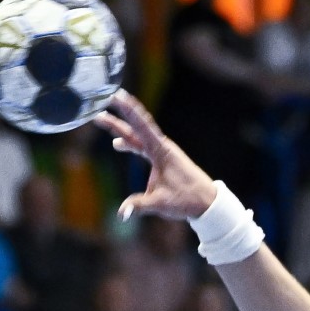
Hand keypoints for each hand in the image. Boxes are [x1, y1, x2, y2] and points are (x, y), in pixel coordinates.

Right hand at [97, 93, 219, 221]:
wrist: (207, 202)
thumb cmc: (187, 199)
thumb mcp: (161, 203)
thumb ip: (139, 206)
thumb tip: (122, 214)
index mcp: (162, 152)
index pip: (142, 126)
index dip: (129, 110)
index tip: (117, 96)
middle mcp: (161, 147)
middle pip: (137, 127)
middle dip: (121, 113)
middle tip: (106, 99)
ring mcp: (162, 153)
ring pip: (138, 136)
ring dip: (121, 128)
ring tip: (103, 119)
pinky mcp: (162, 160)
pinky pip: (142, 146)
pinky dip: (130, 143)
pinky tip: (117, 144)